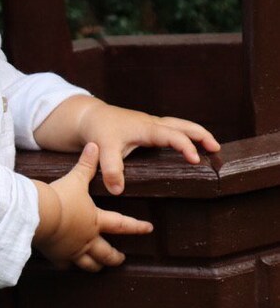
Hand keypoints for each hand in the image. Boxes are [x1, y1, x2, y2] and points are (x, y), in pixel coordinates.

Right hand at [33, 143, 152, 271]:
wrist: (38, 214)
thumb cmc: (60, 197)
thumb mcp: (75, 179)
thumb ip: (86, 165)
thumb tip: (94, 145)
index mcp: (96, 221)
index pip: (122, 225)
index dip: (137, 227)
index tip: (149, 229)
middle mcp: (87, 239)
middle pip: (106, 253)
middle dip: (115, 257)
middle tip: (121, 258)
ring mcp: (73, 250)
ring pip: (89, 264)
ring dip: (96, 266)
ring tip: (100, 267)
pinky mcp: (57, 256)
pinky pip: (66, 265)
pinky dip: (69, 265)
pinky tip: (68, 264)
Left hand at [74, 99, 220, 194]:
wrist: (91, 117)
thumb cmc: (99, 131)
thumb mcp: (103, 149)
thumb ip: (111, 169)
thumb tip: (119, 190)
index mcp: (147, 128)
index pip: (173, 136)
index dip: (185, 147)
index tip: (196, 160)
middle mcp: (153, 124)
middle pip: (184, 125)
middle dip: (201, 135)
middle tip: (216, 149)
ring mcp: (152, 125)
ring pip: (181, 125)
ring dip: (197, 134)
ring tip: (212, 147)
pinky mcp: (149, 128)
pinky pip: (173, 129)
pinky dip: (186, 135)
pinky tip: (190, 146)